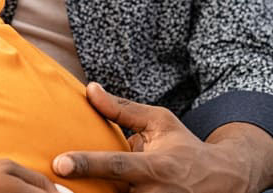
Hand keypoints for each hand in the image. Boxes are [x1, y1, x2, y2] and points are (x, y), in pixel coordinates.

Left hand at [52, 83, 272, 192]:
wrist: (222, 183)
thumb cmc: (185, 149)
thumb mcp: (159, 122)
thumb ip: (122, 109)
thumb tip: (90, 90)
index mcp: (154, 167)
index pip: (114, 166)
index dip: (86, 164)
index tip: (59, 163)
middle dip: (80, 192)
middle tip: (50, 185)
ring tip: (62, 190)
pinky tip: (84, 192)